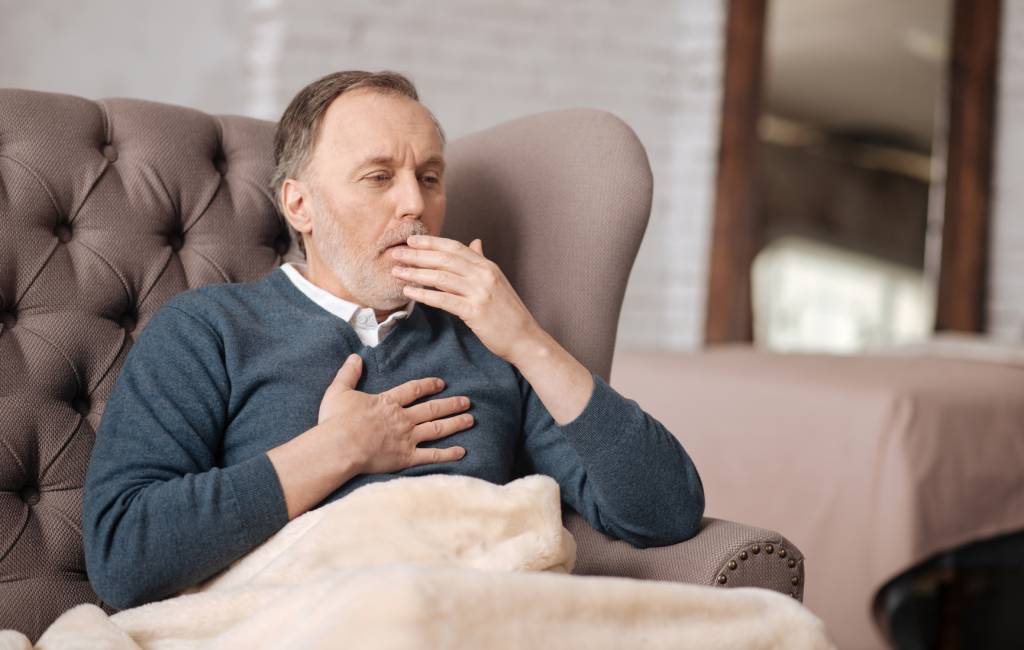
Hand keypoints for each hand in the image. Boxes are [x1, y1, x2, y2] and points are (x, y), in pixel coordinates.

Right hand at [317, 354, 473, 474]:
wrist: (340, 447)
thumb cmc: (336, 421)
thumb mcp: (338, 391)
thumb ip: (348, 374)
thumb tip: (355, 356)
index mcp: (388, 403)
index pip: (413, 390)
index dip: (428, 385)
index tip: (441, 383)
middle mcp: (402, 418)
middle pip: (432, 408)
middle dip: (450, 404)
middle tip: (466, 401)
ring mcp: (407, 438)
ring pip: (437, 429)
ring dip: (455, 423)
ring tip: (470, 420)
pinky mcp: (406, 457)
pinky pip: (432, 455)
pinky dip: (448, 454)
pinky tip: (462, 451)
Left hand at [389, 235, 543, 363]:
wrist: (525, 338)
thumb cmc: (508, 313)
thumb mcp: (498, 282)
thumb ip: (482, 262)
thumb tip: (475, 242)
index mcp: (487, 266)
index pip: (455, 247)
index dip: (431, 242)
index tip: (411, 241)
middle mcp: (484, 275)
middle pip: (444, 259)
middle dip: (417, 255)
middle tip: (396, 253)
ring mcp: (480, 292)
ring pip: (441, 277)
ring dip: (415, 273)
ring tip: (397, 272)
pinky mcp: (475, 311)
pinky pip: (444, 300)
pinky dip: (424, 294)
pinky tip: (409, 293)